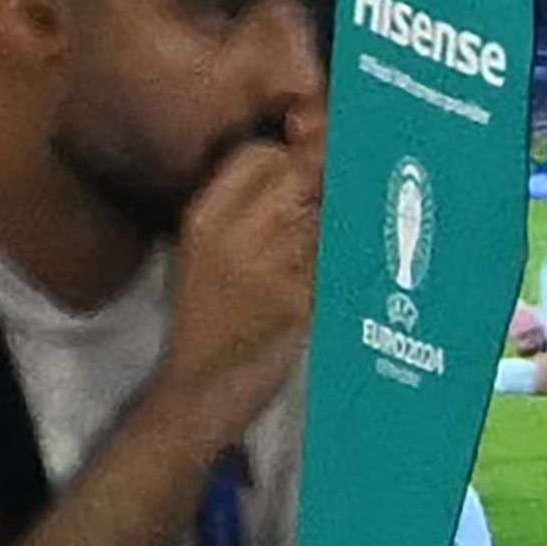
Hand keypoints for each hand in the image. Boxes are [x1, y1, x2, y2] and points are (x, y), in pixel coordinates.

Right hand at [157, 130, 321, 440]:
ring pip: (329, 217)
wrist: (199, 391)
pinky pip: (340, 266)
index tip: (308, 186)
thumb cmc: (211, 321)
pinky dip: (347, 271)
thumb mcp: (207, 252)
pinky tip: (335, 288)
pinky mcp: (298, 304)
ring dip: (341, 231)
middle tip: (327, 224)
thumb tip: (310, 155)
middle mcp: (233, 236)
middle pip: (302, 176)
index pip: (262, 155)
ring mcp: (267, 269)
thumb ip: (246, 207)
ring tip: (325, 260)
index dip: (295, 161)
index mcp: (205, 217)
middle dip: (326, 191)